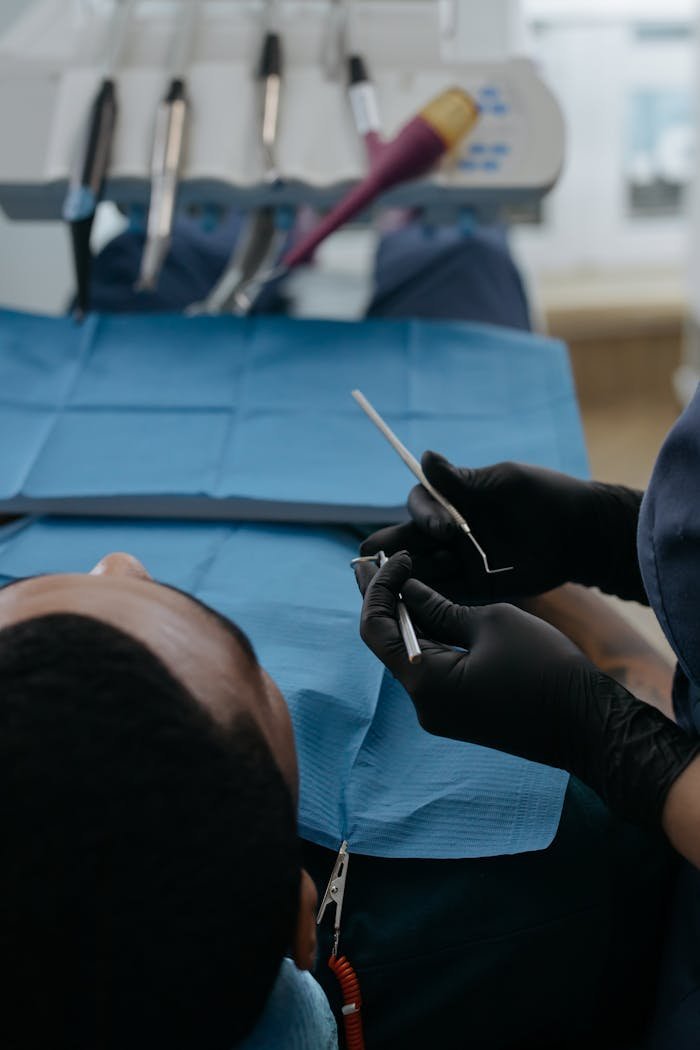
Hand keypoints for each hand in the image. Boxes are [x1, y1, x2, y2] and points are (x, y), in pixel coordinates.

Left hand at [355, 552, 699, 828]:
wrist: (590, 725)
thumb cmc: (546, 668)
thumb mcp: (491, 622)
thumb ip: (441, 606)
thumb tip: (407, 589)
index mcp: (425, 682)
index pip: (376, 629)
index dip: (379, 588)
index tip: (397, 559)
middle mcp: (423, 704)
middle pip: (389, 643)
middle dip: (384, 599)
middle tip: (373, 559)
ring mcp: (441, 712)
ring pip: (410, 654)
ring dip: (406, 615)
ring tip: (398, 574)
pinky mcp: (459, 712)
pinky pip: (432, 667)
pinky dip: (428, 635)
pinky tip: (426, 606)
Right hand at [362, 452, 646, 603]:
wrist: (582, 535)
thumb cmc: (545, 497)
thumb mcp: (504, 483)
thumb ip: (461, 480)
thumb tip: (423, 456)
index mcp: (456, 500)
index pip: (421, 504)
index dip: (423, 514)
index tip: (444, 527)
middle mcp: (453, 531)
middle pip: (410, 539)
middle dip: (391, 549)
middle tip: (372, 559)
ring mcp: (462, 560)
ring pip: (422, 568)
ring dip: (406, 574)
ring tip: (391, 584)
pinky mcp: (476, 587)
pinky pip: (445, 594)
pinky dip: (427, 597)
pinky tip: (413, 602)